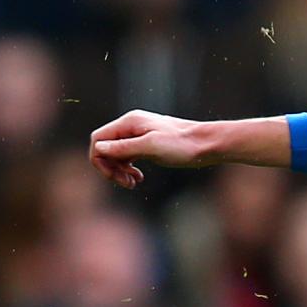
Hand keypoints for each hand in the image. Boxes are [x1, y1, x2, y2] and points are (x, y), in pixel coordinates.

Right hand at [89, 109, 204, 187]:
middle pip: (106, 148)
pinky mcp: (147, 144)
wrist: (207, 144)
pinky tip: (138, 179)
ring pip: (116, 154)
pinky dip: (129, 168)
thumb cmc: (182, 145)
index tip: (114, 176)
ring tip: (133, 183)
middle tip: (127, 184)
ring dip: (120, 170)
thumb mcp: (151, 147)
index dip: (100, 159)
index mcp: (129, 123)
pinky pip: (128, 156)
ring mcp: (139, 134)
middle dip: (111, 168)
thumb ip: (124, 147)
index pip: (98, 139)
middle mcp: (131, 126)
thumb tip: (99, 148)